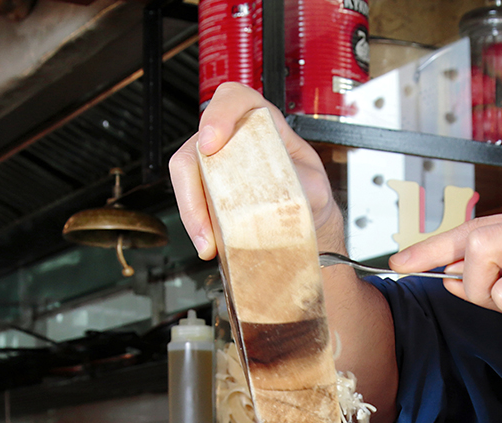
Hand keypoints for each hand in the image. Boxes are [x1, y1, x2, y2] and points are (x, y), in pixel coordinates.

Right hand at [169, 83, 344, 259]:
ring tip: (207, 242)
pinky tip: (208, 242)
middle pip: (196, 147)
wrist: (307, 218)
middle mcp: (231, 138)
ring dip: (191, 213)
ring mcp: (215, 164)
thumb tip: (287, 193)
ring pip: (187, 178)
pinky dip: (196, 224)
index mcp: (260, 121)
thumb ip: (303, 184)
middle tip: (205, 217)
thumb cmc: (307, 191)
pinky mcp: (207, 190)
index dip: (217, 117)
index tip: (212, 145)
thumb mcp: (315, 186)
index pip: (232, 100)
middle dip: (193, 187)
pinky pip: (191, 201)